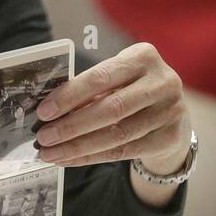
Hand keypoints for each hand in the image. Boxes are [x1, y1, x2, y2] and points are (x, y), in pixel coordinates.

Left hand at [33, 42, 191, 174]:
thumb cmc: (130, 90)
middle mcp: (163, 81)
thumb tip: (48, 112)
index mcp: (143, 57)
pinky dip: (92, 157)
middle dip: (71, 126)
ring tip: (50, 153)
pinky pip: (124, 151)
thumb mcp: (115, 80)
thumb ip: (88, 91)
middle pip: (111, 108)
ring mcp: (171, 110)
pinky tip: (70, 159)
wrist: (172, 115)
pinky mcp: (171, 136)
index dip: (70, 96)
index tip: (43, 111)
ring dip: (78, 146)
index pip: (101, 77)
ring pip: (117, 134)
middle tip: (43, 137)